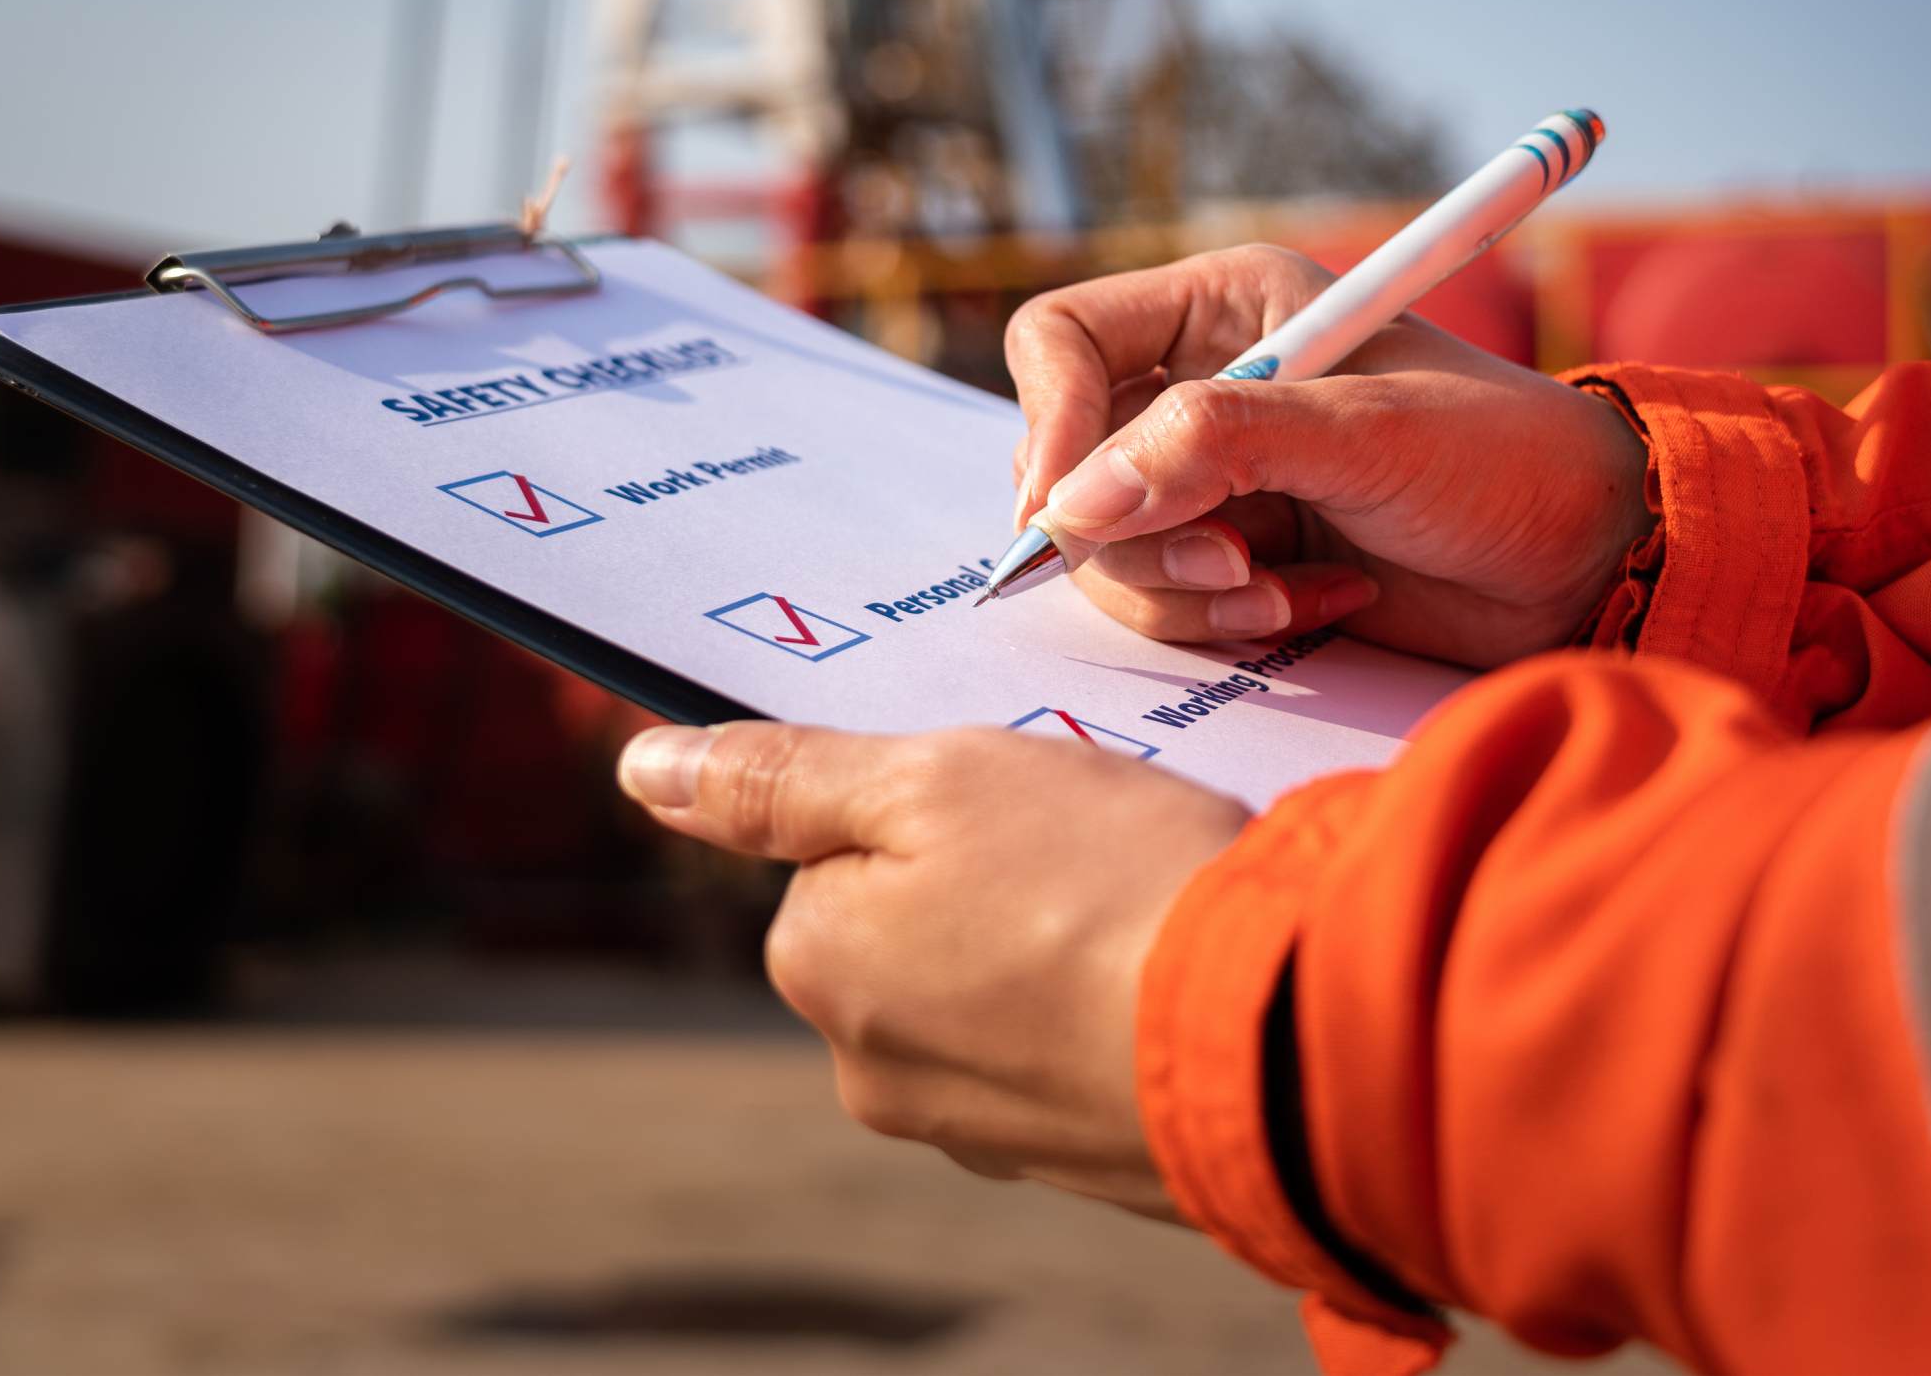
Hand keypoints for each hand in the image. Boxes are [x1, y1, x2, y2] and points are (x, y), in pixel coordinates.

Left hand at [617, 720, 1246, 1218]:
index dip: (931, 806)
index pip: (840, 854)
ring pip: (996, 989)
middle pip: (914, 928)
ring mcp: (981, 1130)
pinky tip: (1166, 973)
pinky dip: (1107, 1007)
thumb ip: (782, 777)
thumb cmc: (1105, 883)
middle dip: (989, 881)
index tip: (1014, 804)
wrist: (1286, 1036)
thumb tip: (645, 768)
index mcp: (823, 967)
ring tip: (1140, 910)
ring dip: (1053, 947)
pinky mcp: (1080, 1161)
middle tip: (1086, 848)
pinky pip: (1070, 1051)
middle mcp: (876, 1072)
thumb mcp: (933, 779)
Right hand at [1005, 245, 1650, 666]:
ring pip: (1107, 550)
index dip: (1049, 422)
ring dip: (1189, 592)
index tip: (1066, 510)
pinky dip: (1231, 623)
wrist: (1588, 559)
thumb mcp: (1367, 433)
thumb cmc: (1502, 460)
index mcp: (1223, 308)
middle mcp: (1200, 386)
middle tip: (1229, 563)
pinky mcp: (1235, 560)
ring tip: (1283, 593)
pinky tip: (1324, 603)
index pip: (1060, 342)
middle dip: (1136, 533)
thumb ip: (1218, 446)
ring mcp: (1212, 480)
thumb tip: (1076, 504)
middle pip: (1067, 464)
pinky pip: (1164, 606)